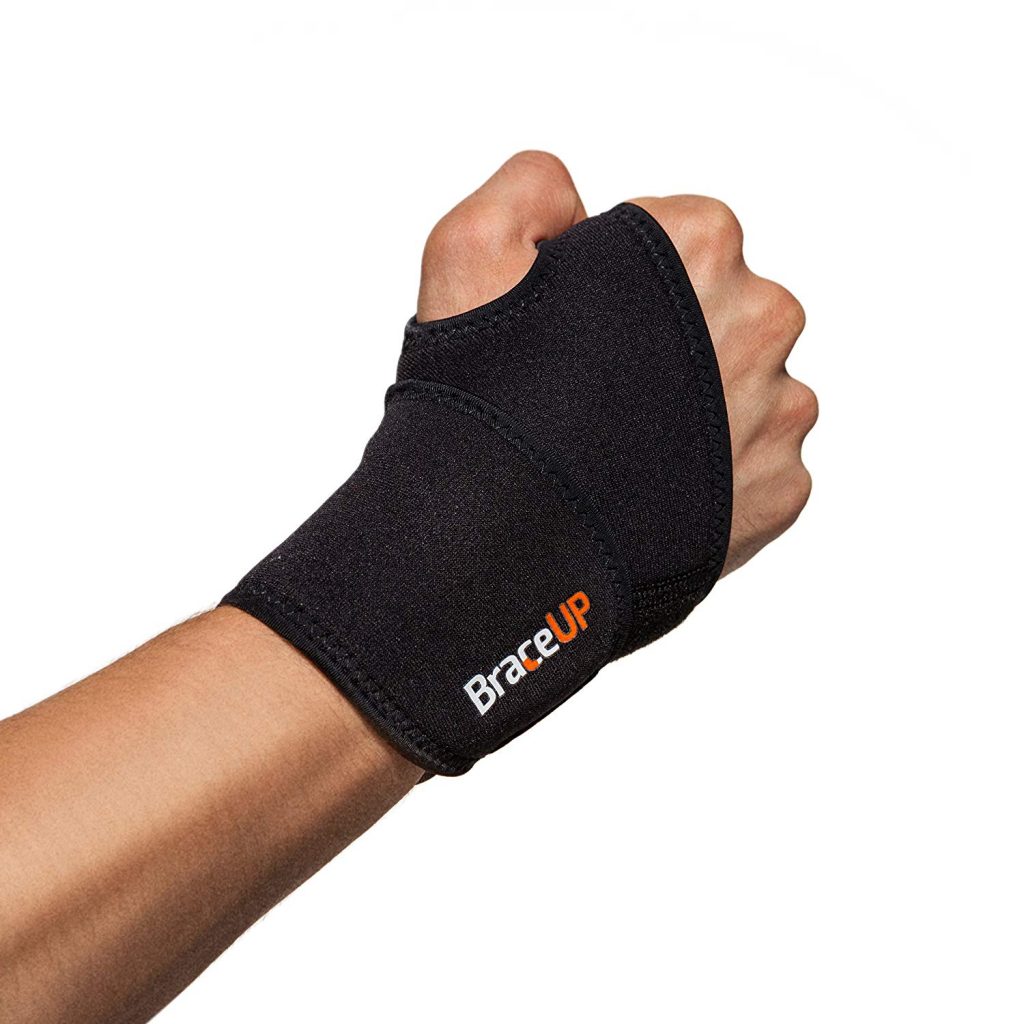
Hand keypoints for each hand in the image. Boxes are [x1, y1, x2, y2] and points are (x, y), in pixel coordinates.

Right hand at [418, 151, 815, 575]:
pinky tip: (652, 494)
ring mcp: (780, 410)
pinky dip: (717, 478)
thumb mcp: (466, 252)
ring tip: (625, 452)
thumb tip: (574, 195)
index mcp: (701, 242)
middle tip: (602, 395)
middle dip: (673, 342)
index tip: (582, 331)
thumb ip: (528, 186)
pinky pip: (758, 466)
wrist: (500, 547)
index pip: (682, 239)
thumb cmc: (483, 401)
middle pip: (726, 313)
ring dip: (702, 411)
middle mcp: (765, 316)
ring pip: (750, 391)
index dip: (623, 280)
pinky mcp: (783, 489)